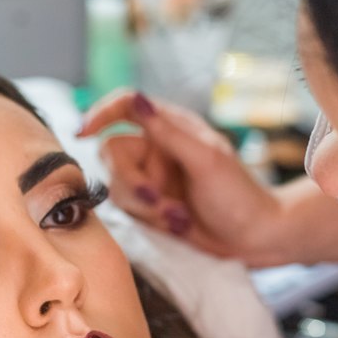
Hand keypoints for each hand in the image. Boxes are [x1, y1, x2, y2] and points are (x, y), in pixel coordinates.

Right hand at [78, 90, 285, 263]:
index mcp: (172, 125)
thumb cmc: (239, 195)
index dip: (100, 113)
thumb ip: (168, 132)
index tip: (82, 132)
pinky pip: (128, 209)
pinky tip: (178, 224)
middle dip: (132, 183)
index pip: (126, 105)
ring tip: (179, 217)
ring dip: (146, 207)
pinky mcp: (150, 205)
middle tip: (158, 202)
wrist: (255, 238)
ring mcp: (152, 177)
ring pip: (117, 185)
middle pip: (112, 153)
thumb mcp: (207, 160)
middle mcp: (157, 147)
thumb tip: (137, 99)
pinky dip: (150, 220)